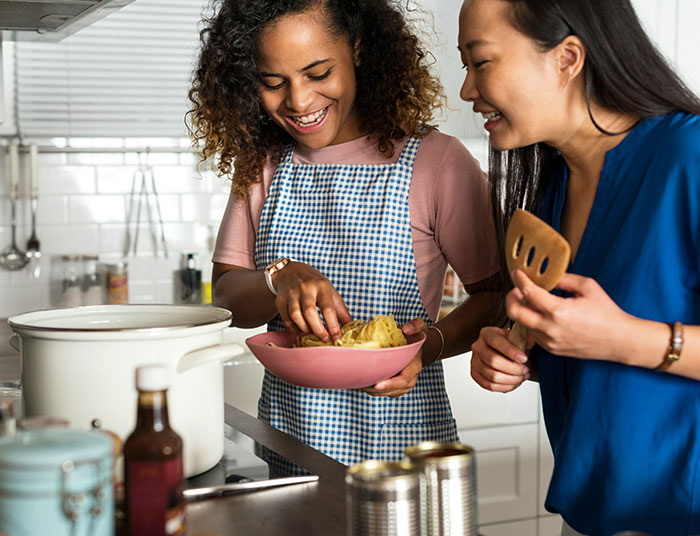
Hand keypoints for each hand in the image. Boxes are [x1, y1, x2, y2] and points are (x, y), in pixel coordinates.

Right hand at [273, 261, 351, 341]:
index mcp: (321, 286)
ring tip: (313, 333)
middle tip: (325, 338)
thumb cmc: (315, 284)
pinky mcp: (280, 300)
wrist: (291, 272)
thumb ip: (341, 310)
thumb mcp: (330, 292)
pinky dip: (295, 328)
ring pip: (296, 316)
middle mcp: (305, 288)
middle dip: (318, 329)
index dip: (333, 325)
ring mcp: (291, 294)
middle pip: (310, 312)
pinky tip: (302, 330)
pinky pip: (286, 319)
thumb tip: (351, 327)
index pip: (328, 307)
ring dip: (305, 329)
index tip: (337, 337)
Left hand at [361, 318, 425, 397]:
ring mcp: (404, 385)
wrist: (417, 347)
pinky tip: (362, 383)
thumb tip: (406, 329)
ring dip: (372, 390)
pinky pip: (385, 392)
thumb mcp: (419, 326)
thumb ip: (415, 325)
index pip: (403, 379)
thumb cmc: (416, 336)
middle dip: (376, 389)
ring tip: (358, 384)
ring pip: (387, 393)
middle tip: (360, 384)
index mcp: (415, 366)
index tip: (377, 384)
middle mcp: (411, 378)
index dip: (390, 383)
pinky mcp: (396, 387)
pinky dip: (372, 390)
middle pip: (393, 389)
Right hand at [470, 326, 529, 392]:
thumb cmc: (509, 344)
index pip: (496, 342)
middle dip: (513, 369)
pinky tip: (513, 383)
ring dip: (511, 380)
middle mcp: (478, 347)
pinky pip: (489, 385)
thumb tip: (531, 342)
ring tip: (521, 377)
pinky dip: (504, 387)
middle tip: (525, 370)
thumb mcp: (517, 337)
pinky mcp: (475, 374)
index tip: (524, 359)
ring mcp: (475, 361)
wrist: (501, 351)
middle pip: (493, 361)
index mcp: (487, 334)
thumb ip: (525, 339)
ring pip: (492, 376)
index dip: (511, 352)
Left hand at [507, 269, 630, 361]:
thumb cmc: (607, 313)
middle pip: (514, 313)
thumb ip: (564, 279)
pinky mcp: (552, 350)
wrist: (620, 340)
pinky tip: (542, 315)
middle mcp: (550, 328)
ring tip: (532, 301)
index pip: (528, 292)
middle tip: (516, 289)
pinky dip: (532, 324)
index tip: (516, 273)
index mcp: (559, 311)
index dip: (519, 280)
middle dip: (510, 298)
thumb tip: (547, 276)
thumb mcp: (588, 287)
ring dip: (522, 311)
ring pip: (523, 324)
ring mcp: (550, 342)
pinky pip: (533, 335)